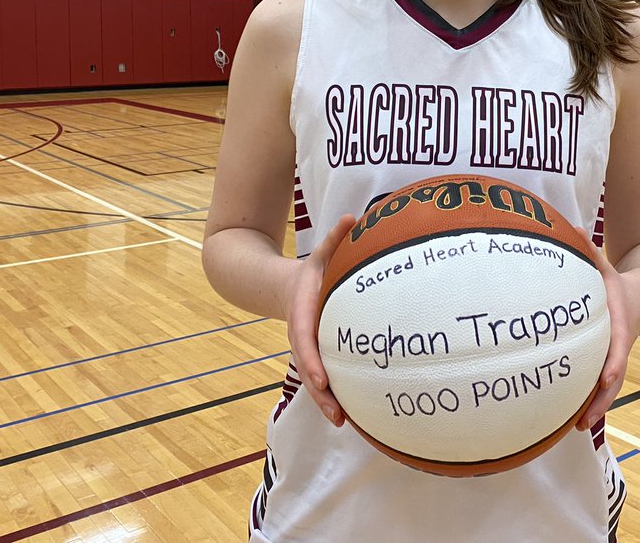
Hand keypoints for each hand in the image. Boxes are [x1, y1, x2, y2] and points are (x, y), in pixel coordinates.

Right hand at [283, 212, 354, 427]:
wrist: (286, 288)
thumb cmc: (312, 271)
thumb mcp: (321, 254)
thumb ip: (335, 238)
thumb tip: (353, 218)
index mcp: (302, 316)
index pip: (305, 342)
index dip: (312, 362)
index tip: (321, 380)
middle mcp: (303, 338)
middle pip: (308, 370)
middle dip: (320, 394)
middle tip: (337, 415)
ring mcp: (309, 350)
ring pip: (314, 380)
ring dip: (326, 402)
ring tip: (344, 422)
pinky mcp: (318, 356)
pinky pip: (324, 378)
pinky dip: (333, 395)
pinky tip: (351, 414)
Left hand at [576, 245, 639, 431]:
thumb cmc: (616, 283)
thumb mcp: (606, 265)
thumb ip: (589, 250)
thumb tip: (573, 228)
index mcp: (619, 327)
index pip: (618, 350)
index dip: (612, 365)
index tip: (606, 379)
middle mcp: (618, 347)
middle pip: (613, 380)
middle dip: (601, 402)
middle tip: (585, 422)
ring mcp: (613, 358)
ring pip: (606, 389)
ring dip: (595, 408)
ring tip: (576, 429)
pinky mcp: (605, 363)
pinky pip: (597, 384)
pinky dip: (588, 400)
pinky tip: (569, 418)